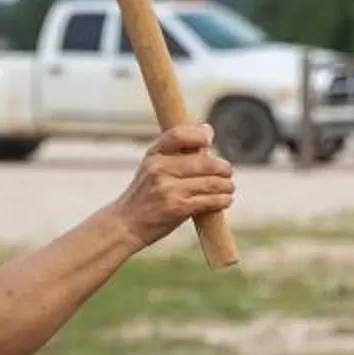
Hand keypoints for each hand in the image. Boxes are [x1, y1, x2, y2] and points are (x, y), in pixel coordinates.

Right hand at [113, 122, 237, 248]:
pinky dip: (223, 200)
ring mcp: (168, 189)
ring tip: (228, 188)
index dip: (199, 134)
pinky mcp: (177, 208)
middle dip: (223, 168)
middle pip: (205, 161)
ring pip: (212, 182)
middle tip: (227, 173)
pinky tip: (224, 200)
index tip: (209, 141)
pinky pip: (210, 201)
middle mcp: (159, 169)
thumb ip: (178, 151)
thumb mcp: (152, 168)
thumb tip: (208, 129)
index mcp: (153, 155)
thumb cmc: (144, 196)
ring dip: (226, 186)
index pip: (179, 134)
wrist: (125, 225)